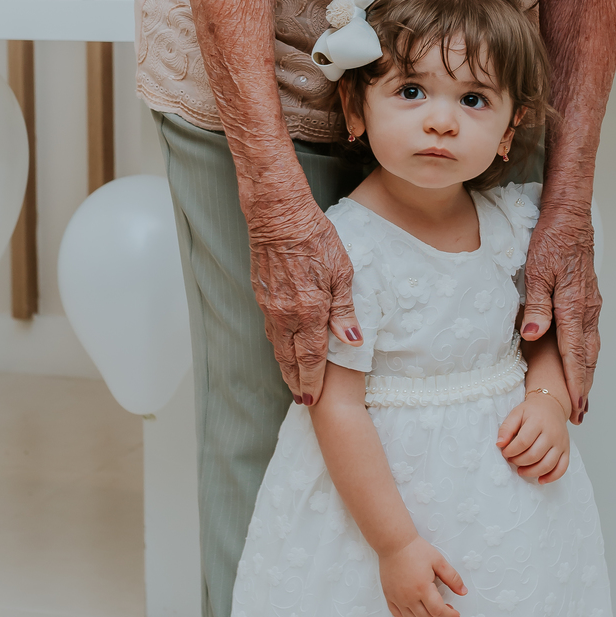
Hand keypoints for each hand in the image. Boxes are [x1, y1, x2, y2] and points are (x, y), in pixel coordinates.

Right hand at [249, 202, 362, 404]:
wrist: (279, 216)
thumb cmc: (315, 237)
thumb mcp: (342, 271)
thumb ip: (345, 310)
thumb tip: (352, 342)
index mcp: (310, 310)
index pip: (312, 357)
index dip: (313, 379)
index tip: (314, 398)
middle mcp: (286, 314)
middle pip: (290, 359)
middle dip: (297, 382)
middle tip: (303, 401)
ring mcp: (271, 306)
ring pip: (277, 346)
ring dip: (285, 367)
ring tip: (292, 382)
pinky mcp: (262, 295)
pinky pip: (270, 328)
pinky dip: (277, 345)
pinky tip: (282, 349)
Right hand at [379, 537, 465, 616]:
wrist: (394, 543)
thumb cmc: (416, 550)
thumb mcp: (439, 561)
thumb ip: (453, 578)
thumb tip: (463, 592)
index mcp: (422, 588)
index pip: (438, 611)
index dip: (449, 615)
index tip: (455, 614)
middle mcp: (408, 596)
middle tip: (446, 609)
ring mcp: (397, 598)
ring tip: (433, 611)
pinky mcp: (389, 596)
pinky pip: (398, 615)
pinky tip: (416, 612)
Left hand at [496, 392, 569, 483]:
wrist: (552, 406)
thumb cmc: (533, 411)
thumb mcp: (517, 413)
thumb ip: (506, 428)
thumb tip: (499, 444)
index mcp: (539, 421)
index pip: (524, 442)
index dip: (511, 451)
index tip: (505, 452)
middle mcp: (552, 433)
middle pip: (535, 455)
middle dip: (519, 461)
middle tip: (511, 460)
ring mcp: (561, 443)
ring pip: (547, 464)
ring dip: (531, 472)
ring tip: (521, 470)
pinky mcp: (566, 450)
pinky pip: (562, 468)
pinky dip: (551, 477)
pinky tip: (540, 479)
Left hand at [520, 206, 600, 422]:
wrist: (570, 217)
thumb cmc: (551, 240)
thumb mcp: (536, 270)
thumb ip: (537, 305)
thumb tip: (534, 335)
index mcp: (573, 306)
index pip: (574, 353)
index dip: (574, 381)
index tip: (574, 405)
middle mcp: (587, 309)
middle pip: (588, 357)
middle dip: (584, 386)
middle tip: (581, 413)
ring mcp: (591, 304)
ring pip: (592, 347)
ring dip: (588, 373)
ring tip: (584, 396)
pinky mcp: (589, 298)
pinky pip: (591, 334)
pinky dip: (588, 355)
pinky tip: (584, 362)